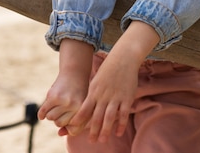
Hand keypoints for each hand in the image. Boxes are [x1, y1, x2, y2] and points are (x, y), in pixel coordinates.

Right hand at [37, 39, 92, 132]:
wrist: (75, 73)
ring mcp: (63, 101)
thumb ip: (73, 122)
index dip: (70, 127)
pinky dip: (41, 114)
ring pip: (50, 118)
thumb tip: (60, 134)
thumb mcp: (81, 107)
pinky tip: (43, 114)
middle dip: (59, 118)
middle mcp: (74, 106)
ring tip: (57, 105)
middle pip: (59, 124)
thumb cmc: (80, 93)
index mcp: (84, 110)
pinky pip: (43, 111)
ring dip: (51, 113)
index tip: (69, 121)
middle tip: (63, 110)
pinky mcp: (53, 96)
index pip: (73, 130)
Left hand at [65, 21, 159, 142]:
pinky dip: (120, 124)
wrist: (123, 58)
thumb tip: (85, 108)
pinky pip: (123, 114)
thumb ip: (92, 95)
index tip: (72, 129)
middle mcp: (103, 96)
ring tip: (102, 140)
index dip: (78, 121)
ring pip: (109, 118)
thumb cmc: (108, 70)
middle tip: (91, 141)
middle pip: (96, 117)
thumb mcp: (96, 81)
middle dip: (92, 131)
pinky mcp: (126, 98)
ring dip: (105, 130)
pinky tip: (118, 132)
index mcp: (94, 92)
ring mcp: (115, 97)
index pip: (84, 110)